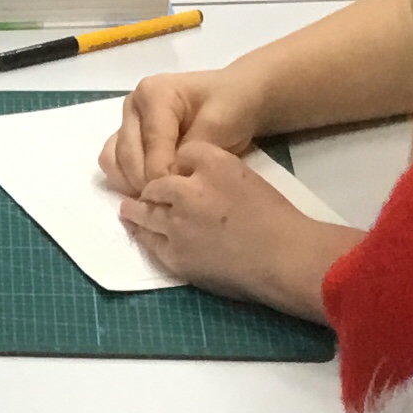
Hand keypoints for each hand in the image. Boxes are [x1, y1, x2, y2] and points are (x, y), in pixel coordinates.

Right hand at [99, 66, 261, 195]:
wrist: (236, 98)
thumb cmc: (232, 106)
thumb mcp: (220, 123)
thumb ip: (192, 148)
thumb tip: (170, 178)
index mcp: (153, 93)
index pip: (151, 143)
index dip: (164, 173)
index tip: (183, 193)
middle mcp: (132, 106)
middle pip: (127, 154)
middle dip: (147, 182)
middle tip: (171, 200)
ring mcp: (126, 122)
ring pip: (113, 161)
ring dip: (132, 184)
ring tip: (160, 196)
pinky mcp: (125, 139)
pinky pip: (112, 164)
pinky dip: (125, 181)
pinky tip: (149, 191)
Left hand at [118, 139, 358, 317]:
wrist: (285, 258)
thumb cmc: (278, 220)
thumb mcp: (249, 179)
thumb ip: (218, 174)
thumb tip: (196, 181)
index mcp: (215, 164)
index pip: (184, 153)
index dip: (179, 164)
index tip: (178, 171)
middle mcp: (189, 190)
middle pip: (156, 182)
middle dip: (152, 188)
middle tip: (146, 193)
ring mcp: (177, 224)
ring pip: (144, 211)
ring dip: (135, 209)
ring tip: (128, 208)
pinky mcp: (174, 254)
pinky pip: (148, 240)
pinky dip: (142, 233)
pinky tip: (138, 230)